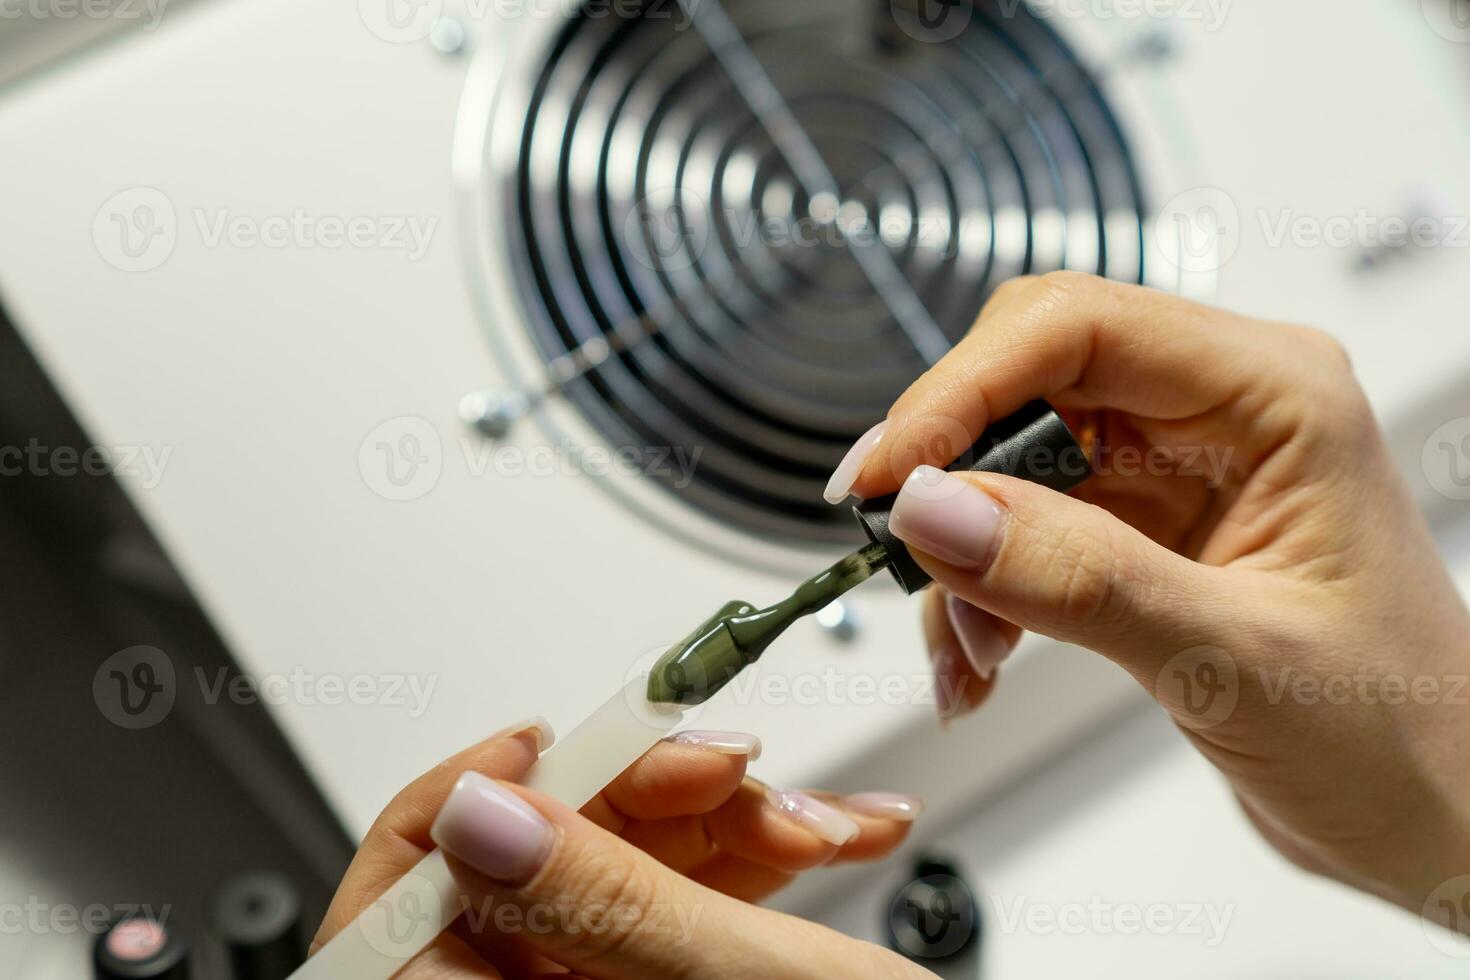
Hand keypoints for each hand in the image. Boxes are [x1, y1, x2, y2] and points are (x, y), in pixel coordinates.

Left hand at [311, 722, 931, 976]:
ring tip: (823, 819)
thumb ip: (604, 901)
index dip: (455, 810)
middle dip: (648, 797)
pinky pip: (685, 886)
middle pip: (531, 864)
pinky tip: (837, 825)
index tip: (543, 745)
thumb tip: (476, 811)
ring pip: (624, 859)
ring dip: (732, 814)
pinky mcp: (674, 973)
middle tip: (734, 772)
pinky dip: (759, 845)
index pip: (398, 918)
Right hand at [828, 272, 1469, 925]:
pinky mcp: (1138, 528)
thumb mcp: (1231, 657)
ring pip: (1007, 457)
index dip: (962, 386)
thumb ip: (1077, 578)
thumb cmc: (1400, 734)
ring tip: (965, 646)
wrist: (1434, 813)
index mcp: (1274, 395)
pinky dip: (978, 589)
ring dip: (959, 548)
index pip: (1078, 327)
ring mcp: (1172, 469)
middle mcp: (1216, 412)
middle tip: (896, 541)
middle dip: (950, 464)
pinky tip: (979, 658)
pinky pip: (1018, 526)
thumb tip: (936, 508)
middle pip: (1028, 375)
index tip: (890, 470)